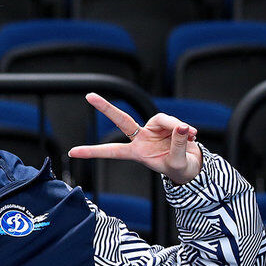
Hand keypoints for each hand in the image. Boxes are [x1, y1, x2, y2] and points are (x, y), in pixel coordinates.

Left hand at [67, 92, 203, 185]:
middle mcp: (141, 138)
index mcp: (136, 153)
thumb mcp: (178, 163)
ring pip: (162, 120)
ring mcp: (152, 129)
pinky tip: (193, 134)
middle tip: (89, 96)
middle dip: (106, 108)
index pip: (111, 151)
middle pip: (122, 120)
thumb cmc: (180, 168)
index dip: (92, 152)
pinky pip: (174, 120)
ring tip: (190, 135)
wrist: (193, 166)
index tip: (72, 152)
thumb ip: (179, 145)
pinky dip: (185, 127)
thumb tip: (182, 126)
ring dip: (176, 127)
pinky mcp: (166, 123)